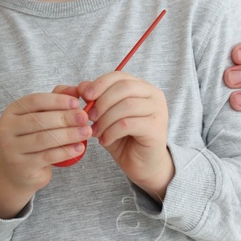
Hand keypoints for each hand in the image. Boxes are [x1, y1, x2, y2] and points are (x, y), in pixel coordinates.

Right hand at [0, 92, 90, 218]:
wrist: (20, 170)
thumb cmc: (34, 136)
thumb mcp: (43, 116)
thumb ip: (57, 99)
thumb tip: (75, 90)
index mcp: (12, 111)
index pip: (35, 101)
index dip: (57, 100)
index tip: (76, 102)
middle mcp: (7, 129)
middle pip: (39, 120)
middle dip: (65, 118)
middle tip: (85, 118)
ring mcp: (12, 149)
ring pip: (44, 139)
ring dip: (69, 134)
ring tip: (86, 132)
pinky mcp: (22, 166)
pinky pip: (47, 156)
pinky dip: (66, 151)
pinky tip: (80, 148)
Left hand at [74, 72, 174, 197]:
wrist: (142, 165)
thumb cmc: (123, 138)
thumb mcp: (105, 116)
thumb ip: (96, 99)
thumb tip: (81, 86)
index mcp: (142, 87)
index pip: (119, 76)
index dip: (100, 84)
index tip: (85, 96)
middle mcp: (154, 95)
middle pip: (123, 88)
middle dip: (101, 102)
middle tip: (88, 118)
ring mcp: (158, 111)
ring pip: (125, 106)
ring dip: (105, 119)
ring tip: (95, 131)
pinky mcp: (156, 128)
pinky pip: (127, 124)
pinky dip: (111, 132)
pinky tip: (105, 140)